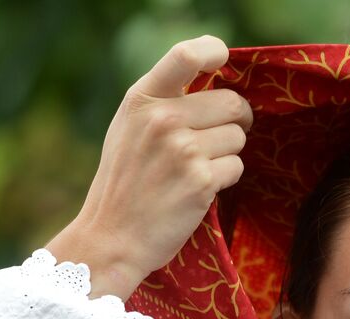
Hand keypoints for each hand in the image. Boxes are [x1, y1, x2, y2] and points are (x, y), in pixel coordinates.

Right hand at [46, 34, 251, 299]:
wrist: (111, 238)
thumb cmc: (124, 183)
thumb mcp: (129, 129)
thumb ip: (162, 102)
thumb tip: (213, 79)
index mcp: (141, 99)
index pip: (185, 54)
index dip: (213, 51)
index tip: (223, 60)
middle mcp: (162, 119)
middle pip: (231, 102)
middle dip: (235, 121)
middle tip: (219, 138)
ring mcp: (182, 150)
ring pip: (238, 137)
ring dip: (227, 154)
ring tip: (196, 170)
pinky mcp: (201, 180)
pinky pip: (236, 167)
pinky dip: (225, 179)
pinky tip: (198, 190)